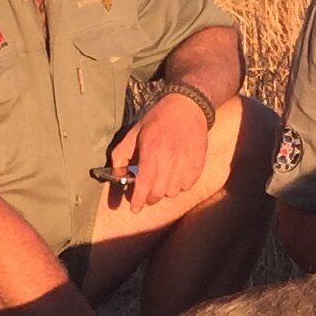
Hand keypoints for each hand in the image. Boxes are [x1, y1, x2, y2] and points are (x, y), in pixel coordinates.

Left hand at [107, 89, 212, 209]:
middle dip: (150, 198)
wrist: (188, 106)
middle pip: (159, 192)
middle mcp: (170, 157)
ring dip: (165, 191)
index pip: (144, 183)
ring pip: (173, 192)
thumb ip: (121, 156)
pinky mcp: (198, 164)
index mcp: (151, 149)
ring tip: (162, 181)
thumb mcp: (133, 133)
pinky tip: (175, 176)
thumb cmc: (158, 120)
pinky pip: (187, 186)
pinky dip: (179, 186)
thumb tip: (117, 176)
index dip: (138, 200)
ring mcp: (186, 161)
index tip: (134, 209)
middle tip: (146, 194)